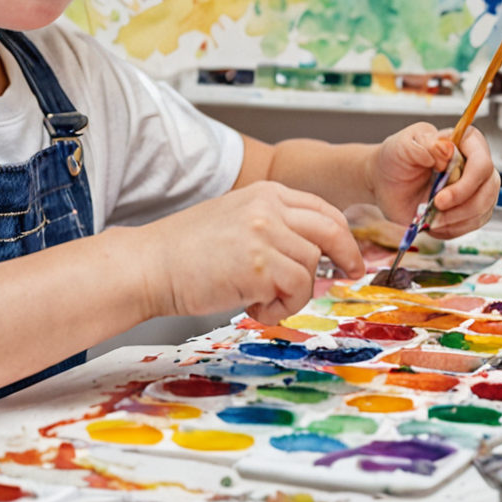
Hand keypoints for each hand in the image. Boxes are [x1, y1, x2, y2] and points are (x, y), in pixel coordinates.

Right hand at [136, 181, 364, 325]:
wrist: (150, 264)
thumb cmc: (185, 250)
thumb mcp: (235, 219)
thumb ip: (272, 226)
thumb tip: (310, 250)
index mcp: (264, 192)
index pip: (321, 208)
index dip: (341, 233)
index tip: (349, 254)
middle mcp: (269, 208)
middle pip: (331, 230)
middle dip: (346, 255)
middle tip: (350, 273)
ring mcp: (266, 234)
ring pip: (311, 269)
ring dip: (292, 293)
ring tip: (257, 297)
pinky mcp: (261, 266)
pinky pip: (297, 293)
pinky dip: (280, 308)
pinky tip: (252, 305)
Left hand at [369, 122, 498, 237]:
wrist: (386, 181)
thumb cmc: (395, 158)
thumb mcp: (403, 145)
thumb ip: (425, 145)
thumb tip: (446, 149)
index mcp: (463, 142)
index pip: (482, 162)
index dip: (467, 182)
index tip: (441, 196)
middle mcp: (474, 164)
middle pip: (488, 188)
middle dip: (462, 204)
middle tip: (435, 207)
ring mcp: (475, 187)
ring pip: (483, 208)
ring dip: (456, 218)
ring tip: (431, 216)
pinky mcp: (470, 208)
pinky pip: (473, 223)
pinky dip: (453, 228)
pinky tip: (434, 222)